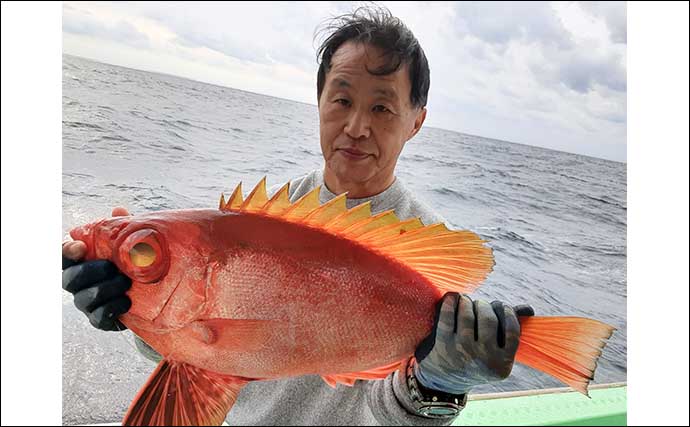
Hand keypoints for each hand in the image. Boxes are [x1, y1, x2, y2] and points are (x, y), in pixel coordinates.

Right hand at [62, 207, 131, 330]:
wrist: (149, 295)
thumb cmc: (131, 262)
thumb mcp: (129, 244)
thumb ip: (122, 228)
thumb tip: (118, 210)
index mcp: (80, 262)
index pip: (62, 256)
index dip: (65, 251)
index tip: (80, 246)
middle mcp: (77, 284)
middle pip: (68, 279)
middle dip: (89, 272)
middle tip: (112, 267)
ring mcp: (86, 303)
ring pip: (83, 299)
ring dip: (104, 289)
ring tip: (125, 282)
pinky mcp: (100, 320)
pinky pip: (98, 318)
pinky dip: (112, 308)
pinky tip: (127, 301)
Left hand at [413, 293, 534, 394]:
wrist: (446, 380)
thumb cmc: (477, 359)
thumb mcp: (497, 353)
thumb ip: (511, 330)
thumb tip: (529, 309)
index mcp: (503, 364)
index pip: (512, 330)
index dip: (507, 312)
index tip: (501, 306)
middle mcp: (484, 359)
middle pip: (489, 319)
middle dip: (485, 306)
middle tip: (481, 304)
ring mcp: (463, 352)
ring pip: (468, 315)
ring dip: (468, 302)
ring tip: (466, 300)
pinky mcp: (444, 346)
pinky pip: (448, 317)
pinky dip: (450, 302)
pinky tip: (452, 297)